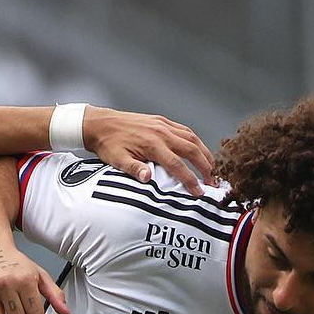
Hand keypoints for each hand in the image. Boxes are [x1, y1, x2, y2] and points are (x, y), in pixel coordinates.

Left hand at [82, 107, 215, 194]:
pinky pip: (184, 130)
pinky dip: (195, 140)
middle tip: (213, 181)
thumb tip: (147, 178)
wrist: (100, 124)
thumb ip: (134, 169)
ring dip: (205, 153)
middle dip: (206, 167)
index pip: (177, 165)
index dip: (191, 179)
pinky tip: (199, 149)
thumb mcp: (117, 160)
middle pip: (192, 150)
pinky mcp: (161, 121)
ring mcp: (163, 125)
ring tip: (212, 167)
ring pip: (192, 138)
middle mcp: (161, 133)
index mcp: (152, 144)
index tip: (199, 191)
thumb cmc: (108, 144)